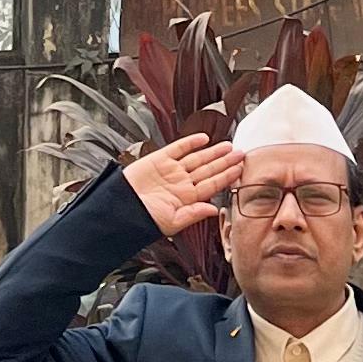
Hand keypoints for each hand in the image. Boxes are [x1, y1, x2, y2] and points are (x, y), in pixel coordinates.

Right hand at [121, 135, 240, 241]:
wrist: (121, 208)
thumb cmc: (144, 219)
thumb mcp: (172, 222)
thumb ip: (194, 214)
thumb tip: (214, 210)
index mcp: (187, 198)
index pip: (212, 185)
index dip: (227, 176)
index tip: (240, 170)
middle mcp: (182, 182)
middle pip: (208, 169)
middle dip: (225, 162)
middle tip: (241, 153)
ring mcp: (172, 170)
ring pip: (197, 158)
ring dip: (213, 152)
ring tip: (228, 146)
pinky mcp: (159, 159)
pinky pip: (178, 148)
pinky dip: (191, 142)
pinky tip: (203, 139)